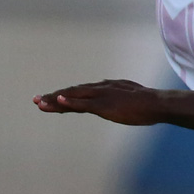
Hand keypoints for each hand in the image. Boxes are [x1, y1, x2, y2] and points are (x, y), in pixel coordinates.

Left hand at [33, 79, 166, 125]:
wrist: (158, 103)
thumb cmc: (147, 104)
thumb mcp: (129, 100)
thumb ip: (118, 100)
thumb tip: (115, 103)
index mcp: (104, 89)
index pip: (79, 93)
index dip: (63, 97)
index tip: (49, 100)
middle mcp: (99, 89)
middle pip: (71, 93)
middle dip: (52, 97)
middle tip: (35, 100)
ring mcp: (100, 96)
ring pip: (72, 97)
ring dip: (54, 99)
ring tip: (39, 102)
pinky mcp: (104, 105)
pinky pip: (83, 104)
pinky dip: (69, 102)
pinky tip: (57, 100)